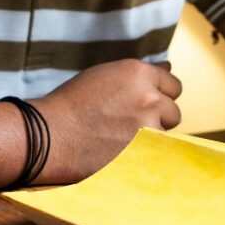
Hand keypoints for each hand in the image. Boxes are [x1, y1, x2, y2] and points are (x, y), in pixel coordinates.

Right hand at [33, 59, 181, 183]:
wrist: (50, 134)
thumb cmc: (71, 103)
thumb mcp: (105, 76)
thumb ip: (139, 75)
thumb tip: (168, 68)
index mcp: (139, 73)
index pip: (174, 85)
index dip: (160, 95)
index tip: (146, 103)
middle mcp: (149, 98)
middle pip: (173, 112)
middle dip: (158, 117)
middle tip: (132, 123)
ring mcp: (149, 128)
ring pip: (165, 136)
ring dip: (151, 138)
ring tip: (122, 139)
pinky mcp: (144, 154)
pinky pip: (156, 155)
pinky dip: (143, 155)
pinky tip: (122, 152)